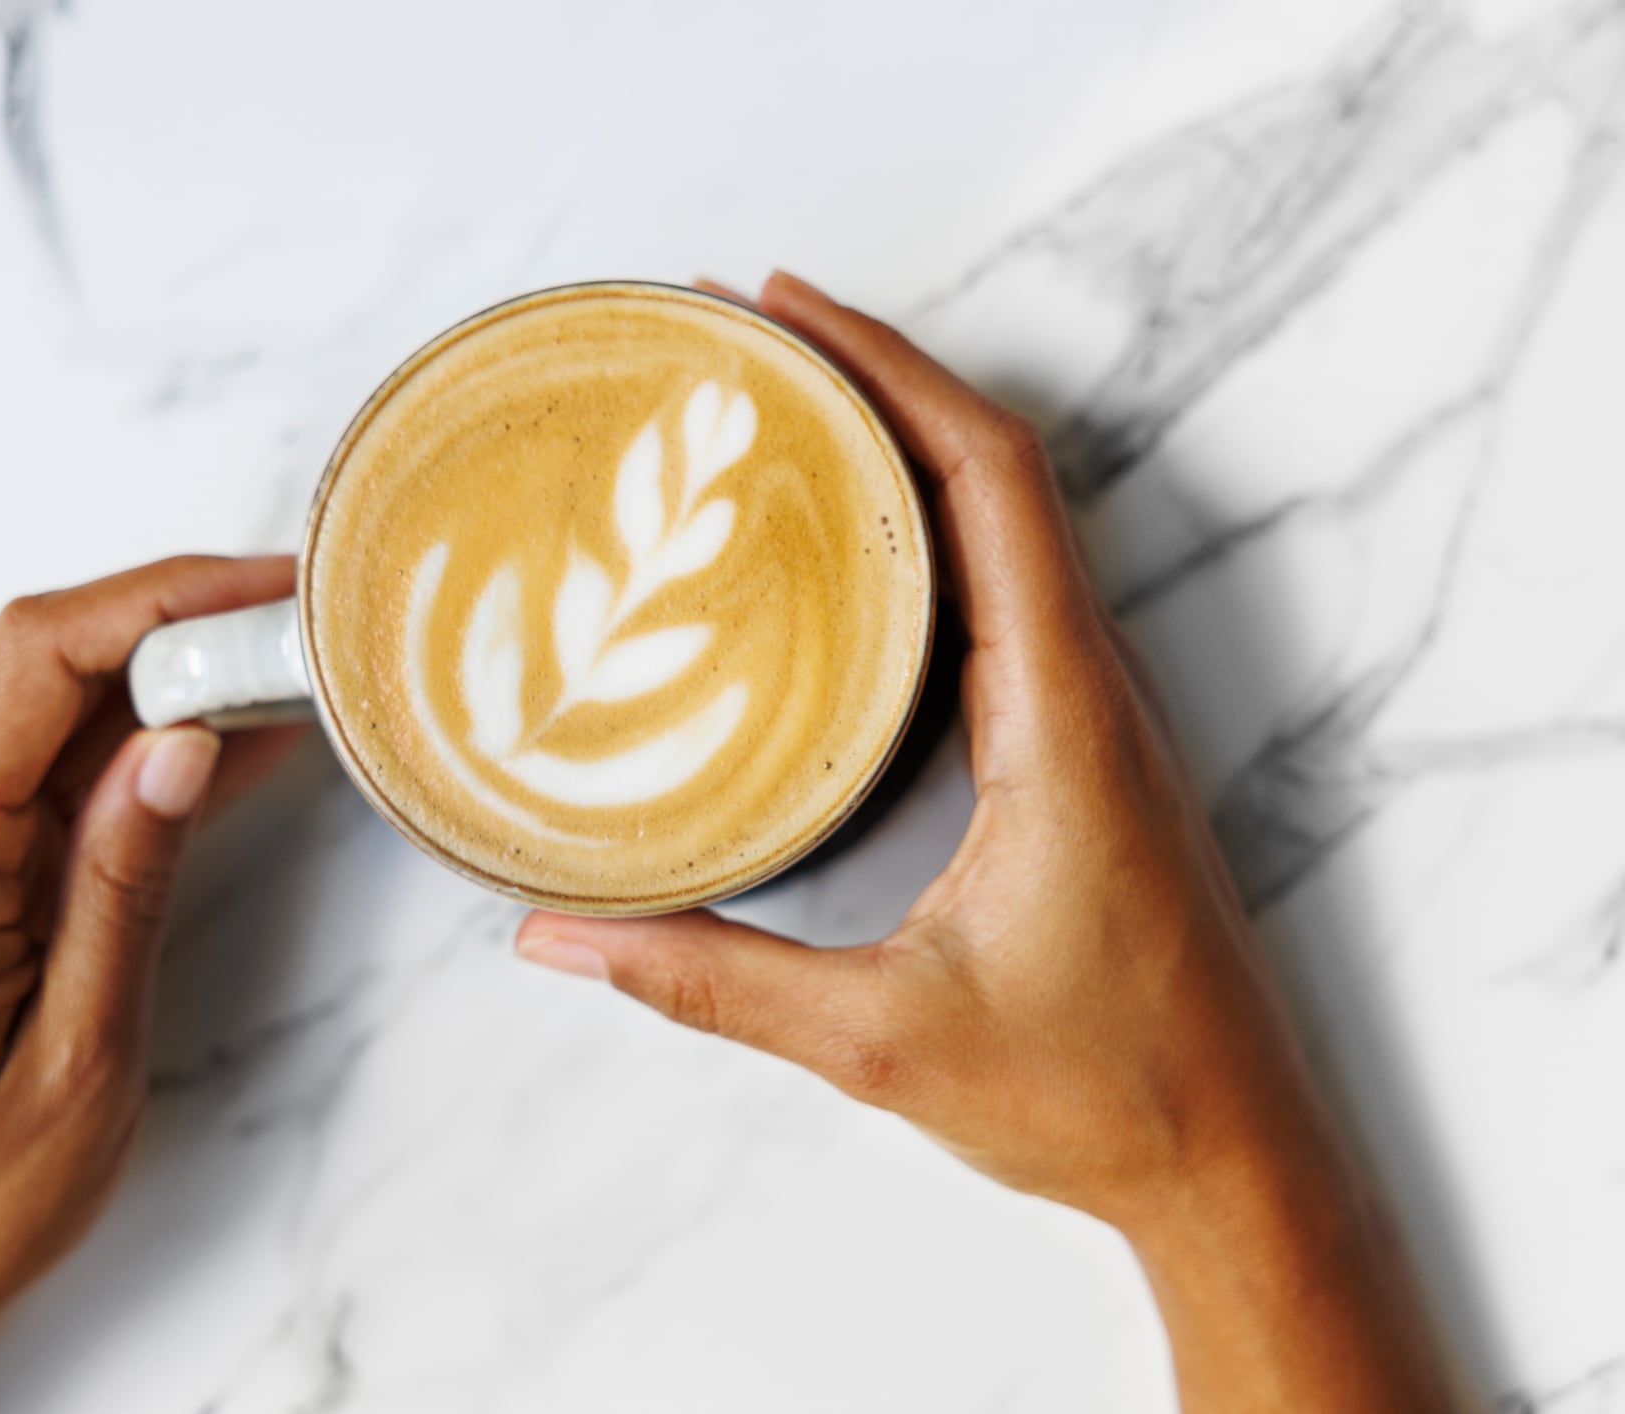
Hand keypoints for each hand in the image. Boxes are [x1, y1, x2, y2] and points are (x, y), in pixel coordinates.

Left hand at [0, 556, 299, 1413]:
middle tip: (303, 627)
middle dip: (176, 622)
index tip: (272, 588)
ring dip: (159, 679)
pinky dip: (126, 746)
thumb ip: (123, 883)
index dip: (163, 598)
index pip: (39, 661)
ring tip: (283, 676)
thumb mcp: (75, 1057)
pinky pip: (33, 769)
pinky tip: (219, 748)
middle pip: (39, 660)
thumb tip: (185, 741)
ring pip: (40, 705)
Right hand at [516, 274, 1452, 1410]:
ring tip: (778, 414)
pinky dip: (923, 534)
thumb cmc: (1096, 1094)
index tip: (782, 311)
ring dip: (902, 447)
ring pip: (1007, 526)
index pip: (987, 484)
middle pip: (995, 470)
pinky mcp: (1077, 754)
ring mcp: (1091, 717)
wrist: (1233, 1161)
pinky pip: (1003, 596)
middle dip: (874, 378)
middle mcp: (1088, 692)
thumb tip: (558, 935)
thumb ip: (708, 981)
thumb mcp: (877, 1040)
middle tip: (744, 340)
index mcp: (1058, 720)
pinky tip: (842, 557)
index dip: (887, 372)